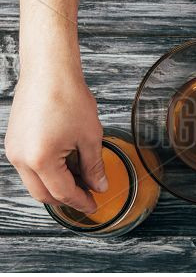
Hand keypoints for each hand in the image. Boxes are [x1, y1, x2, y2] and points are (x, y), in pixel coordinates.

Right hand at [5, 0, 106, 212]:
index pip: (63, 193)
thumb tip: (99, 184)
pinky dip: (47, 173)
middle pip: (44, 194)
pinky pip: (29, 167)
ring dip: (56, 186)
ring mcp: (14, 149)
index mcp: (41, 160)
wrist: (49, 71)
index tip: (93, 205)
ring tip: (80, 180)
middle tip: (87, 197)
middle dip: (67, 199)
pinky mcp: (14, 140)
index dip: (81, 202)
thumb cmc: (67, 97)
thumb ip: (94, 166)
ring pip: (35, 182)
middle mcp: (21, 158)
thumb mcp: (90, 137)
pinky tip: (65, 165)